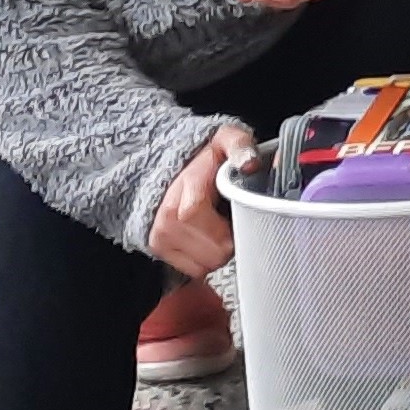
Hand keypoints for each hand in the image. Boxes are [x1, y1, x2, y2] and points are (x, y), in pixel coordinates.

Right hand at [150, 123, 252, 279]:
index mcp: (186, 190)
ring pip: (205, 266)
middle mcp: (167, 218)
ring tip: (220, 226)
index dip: (233, 231)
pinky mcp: (158, 249)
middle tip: (234, 220)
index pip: (208, 228)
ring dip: (219, 251)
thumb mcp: (227, 140)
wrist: (172, 165)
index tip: (244, 218)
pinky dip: (206, 258)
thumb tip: (251, 164)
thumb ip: (241, 147)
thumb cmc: (207, 156)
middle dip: (232, 241)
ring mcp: (160, 236)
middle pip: (214, 255)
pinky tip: (208, 237)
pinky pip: (194, 270)